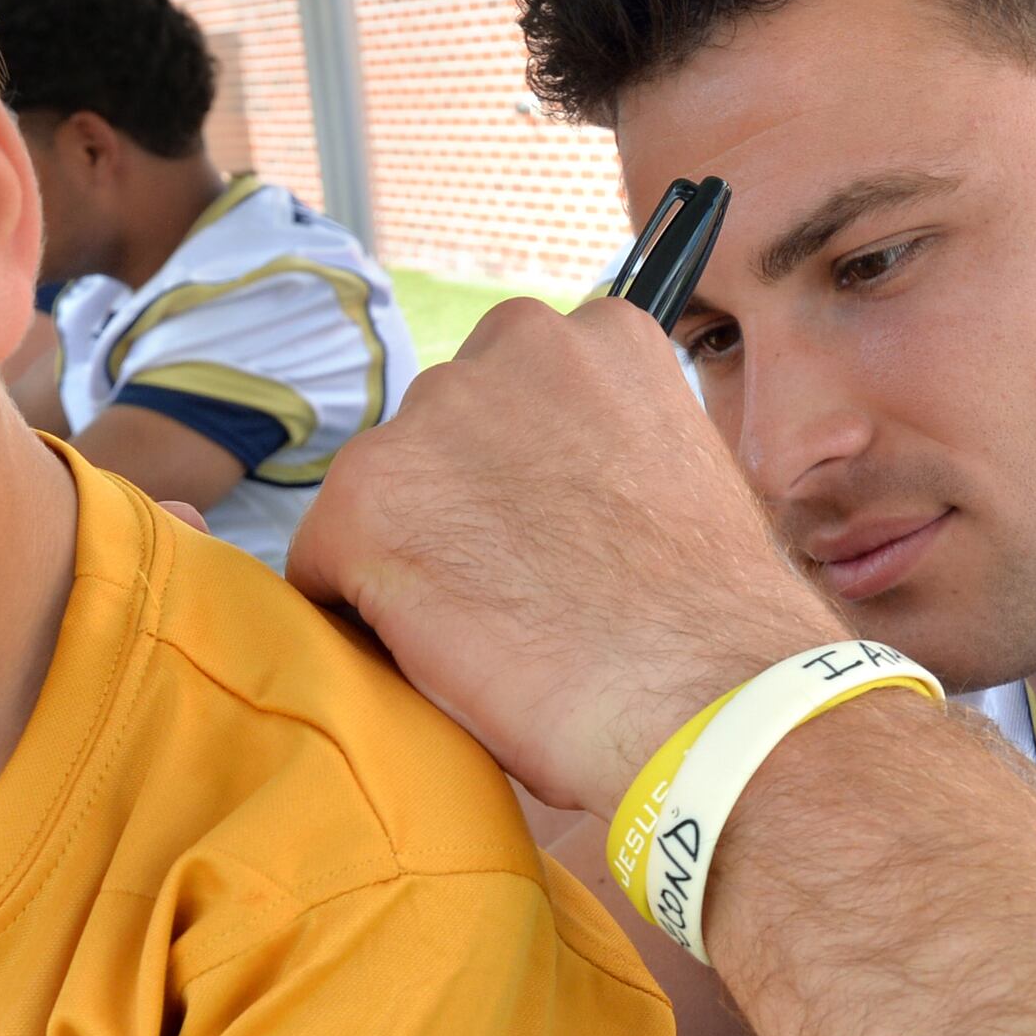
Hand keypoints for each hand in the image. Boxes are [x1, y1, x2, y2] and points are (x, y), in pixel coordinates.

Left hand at [287, 297, 836, 814]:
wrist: (710, 699)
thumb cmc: (712, 624)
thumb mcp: (679, 477)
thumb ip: (604, 451)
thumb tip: (554, 487)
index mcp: (602, 336)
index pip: (515, 392)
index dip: (522, 479)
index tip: (549, 540)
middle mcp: (513, 345)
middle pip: (441, 433)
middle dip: (459, 505)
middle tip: (515, 592)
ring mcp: (430, 419)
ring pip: (383, 495)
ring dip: (412, 555)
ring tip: (488, 631)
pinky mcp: (363, 501)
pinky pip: (323, 564)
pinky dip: (362, 615)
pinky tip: (439, 657)